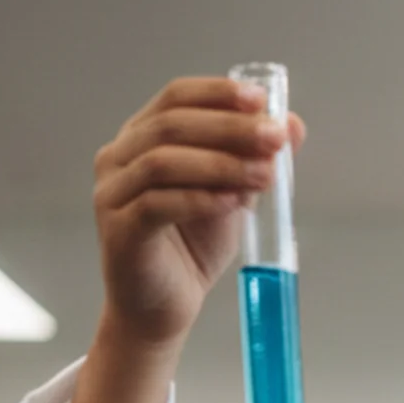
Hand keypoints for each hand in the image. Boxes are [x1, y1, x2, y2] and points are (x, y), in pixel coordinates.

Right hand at [93, 75, 306, 349]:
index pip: (176, 97)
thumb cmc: (191, 249)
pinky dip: (201, 199)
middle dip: (230, 128)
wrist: (164, 309)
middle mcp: (118, 158)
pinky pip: (158, 205)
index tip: (261, 100)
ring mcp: (112, 193)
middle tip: (274, 139)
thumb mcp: (232, 195)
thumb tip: (291, 125)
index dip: (218, 94)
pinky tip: (235, 201)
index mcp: (141, 138)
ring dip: (221, 164)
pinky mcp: (119, 230)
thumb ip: (254, 159)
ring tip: (264, 175)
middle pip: (172, 125)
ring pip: (163, 162)